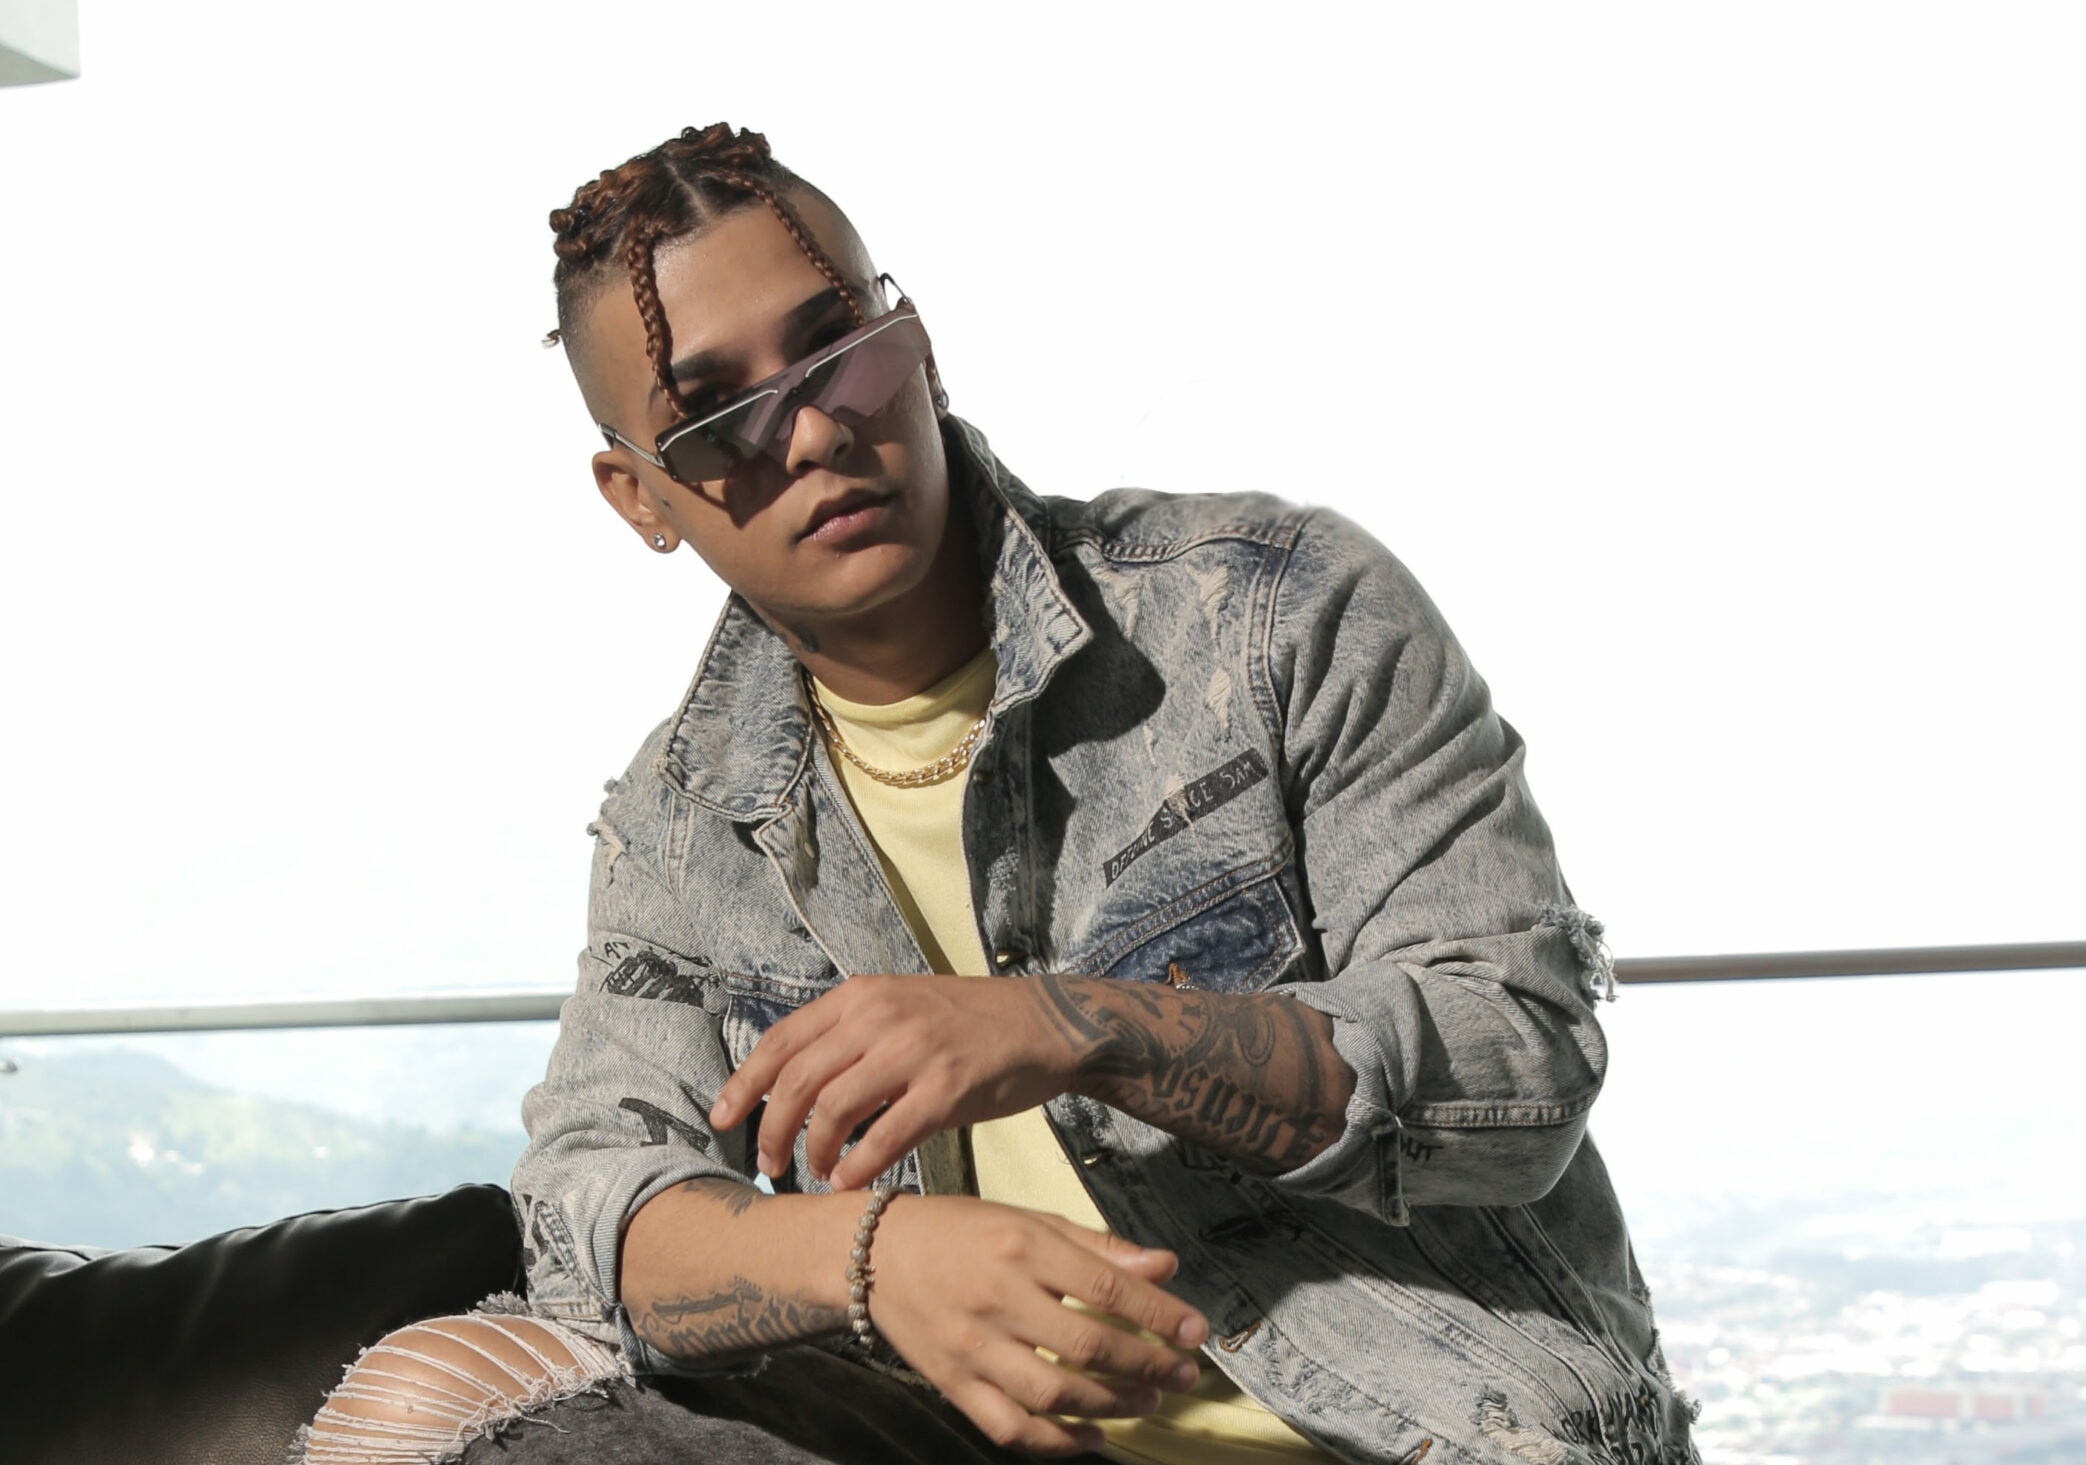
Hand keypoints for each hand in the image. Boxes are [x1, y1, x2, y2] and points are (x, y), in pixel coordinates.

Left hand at [709, 974, 1076, 1189]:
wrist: (1044, 1023)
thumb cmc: (967, 1023)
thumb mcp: (900, 1006)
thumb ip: (850, 1034)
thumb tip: (794, 1084)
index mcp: (860, 996)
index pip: (781, 1040)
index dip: (744, 1083)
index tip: (721, 1118)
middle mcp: (879, 1017)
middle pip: (798, 1081)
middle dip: (772, 1129)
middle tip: (769, 1163)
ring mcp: (913, 1051)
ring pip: (833, 1110)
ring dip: (814, 1151)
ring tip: (817, 1172)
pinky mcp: (946, 1088)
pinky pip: (885, 1137)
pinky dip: (859, 1167)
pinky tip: (851, 1182)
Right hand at [868, 1195, 1208, 1456]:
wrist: (877, 1253)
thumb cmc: (964, 1230)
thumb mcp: (1032, 1220)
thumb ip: (1099, 1248)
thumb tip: (1165, 1266)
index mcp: (1023, 1245)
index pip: (1107, 1287)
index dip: (1160, 1314)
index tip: (1197, 1331)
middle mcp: (999, 1297)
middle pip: (1087, 1345)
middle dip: (1147, 1365)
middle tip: (1182, 1374)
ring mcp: (973, 1347)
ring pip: (1053, 1392)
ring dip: (1111, 1404)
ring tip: (1147, 1400)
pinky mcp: (953, 1384)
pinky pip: (1010, 1427)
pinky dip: (1057, 1441)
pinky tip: (1093, 1436)